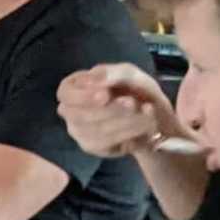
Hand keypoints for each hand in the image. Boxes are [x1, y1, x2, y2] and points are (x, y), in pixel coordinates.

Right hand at [57, 60, 183, 161]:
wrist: (153, 113)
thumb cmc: (134, 88)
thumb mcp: (128, 73)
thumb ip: (110, 72)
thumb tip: (94, 79)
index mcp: (72, 87)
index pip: (65, 93)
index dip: (83, 96)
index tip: (106, 95)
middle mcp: (70, 111)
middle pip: (78, 115)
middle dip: (109, 110)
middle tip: (132, 103)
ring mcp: (78, 132)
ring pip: (94, 131)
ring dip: (124, 121)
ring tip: (146, 111)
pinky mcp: (92, 147)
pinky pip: (106, 144)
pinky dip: (129, 132)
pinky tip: (145, 124)